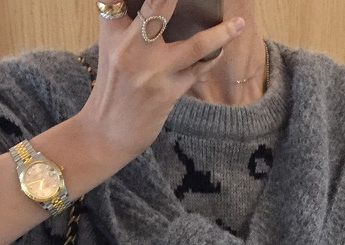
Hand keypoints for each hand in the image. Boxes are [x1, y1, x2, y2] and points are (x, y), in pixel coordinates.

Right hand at [79, 0, 245, 162]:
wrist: (105, 132)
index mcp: (112, 29)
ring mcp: (151, 71)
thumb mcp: (112, 48)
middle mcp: (130, 47)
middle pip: (159, 5)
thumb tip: (166, 7)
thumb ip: (132, 24)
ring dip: (220, 34)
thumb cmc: (113, 86)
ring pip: (194, 46)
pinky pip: (197, 71)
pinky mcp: (166, 93)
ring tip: (238, 24)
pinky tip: (221, 49)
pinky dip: (211, 58)